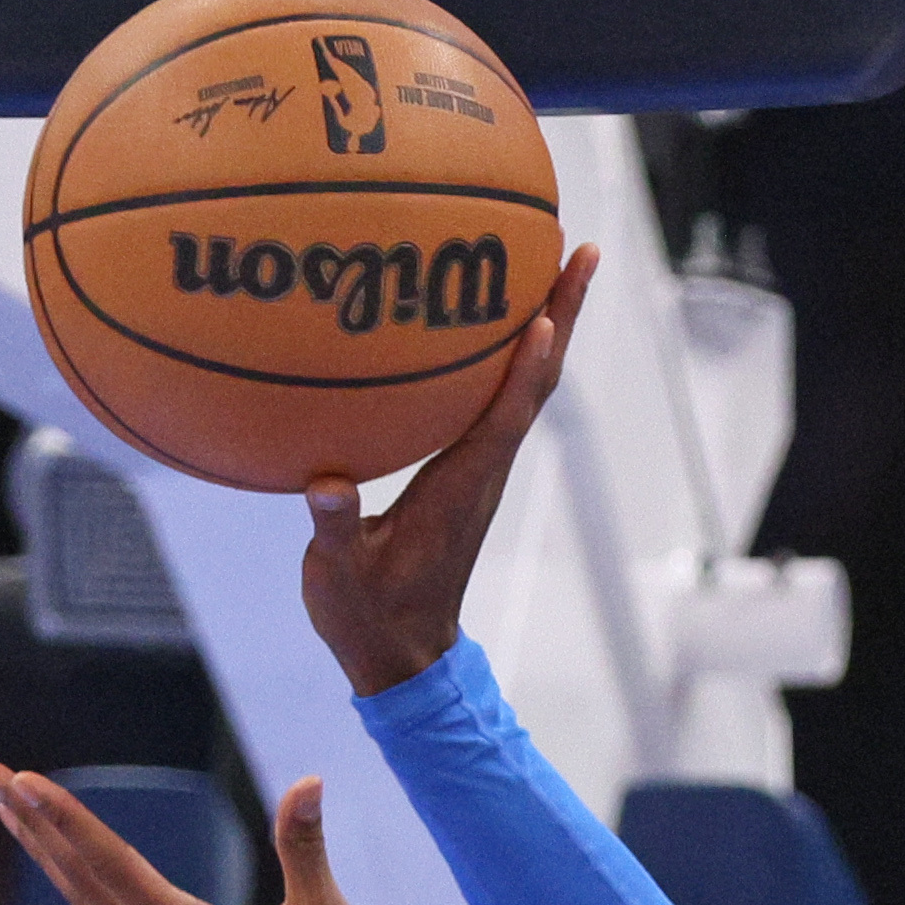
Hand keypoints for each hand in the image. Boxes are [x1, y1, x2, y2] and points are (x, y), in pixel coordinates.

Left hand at [0, 766, 388, 904]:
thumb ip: (305, 849)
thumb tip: (309, 782)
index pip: (112, 864)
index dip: (64, 817)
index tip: (19, 781)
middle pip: (80, 882)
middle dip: (32, 824)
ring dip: (51, 858)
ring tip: (12, 815)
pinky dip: (84, 893)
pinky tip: (76, 877)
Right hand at [299, 241, 597, 696]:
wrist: (400, 653)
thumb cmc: (369, 616)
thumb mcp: (340, 577)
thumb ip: (334, 532)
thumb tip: (325, 488)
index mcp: (460, 488)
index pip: (505, 414)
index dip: (527, 363)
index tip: (546, 308)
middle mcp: (483, 470)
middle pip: (535, 381)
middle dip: (560, 314)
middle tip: (579, 251)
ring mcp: (479, 470)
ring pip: (525, 386)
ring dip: (546, 325)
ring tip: (554, 264)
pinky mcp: (466, 473)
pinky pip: (498, 399)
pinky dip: (512, 355)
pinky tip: (497, 322)